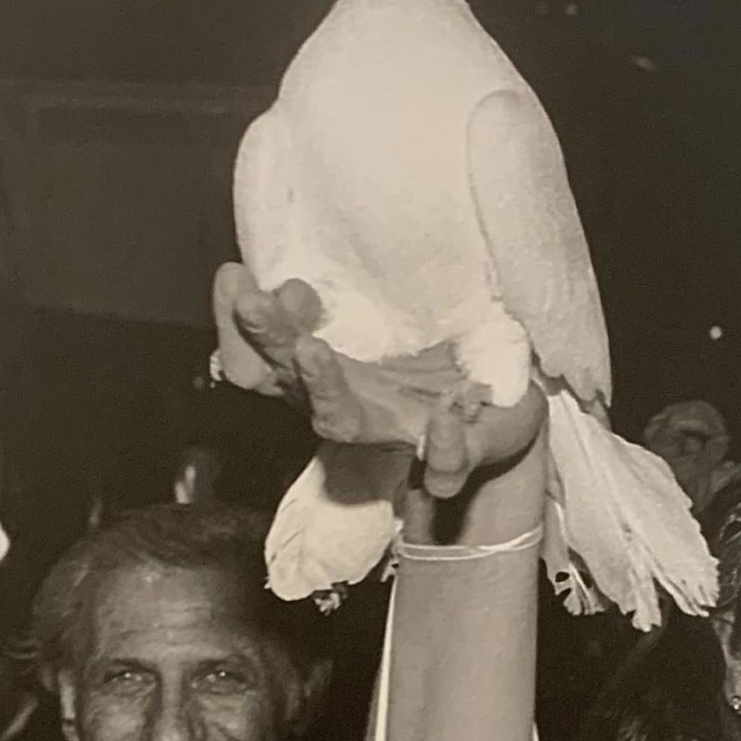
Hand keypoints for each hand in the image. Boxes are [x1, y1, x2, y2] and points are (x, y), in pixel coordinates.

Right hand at [211, 263, 545, 500]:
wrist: (507, 402)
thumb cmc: (441, 349)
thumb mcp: (397, 302)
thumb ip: (352, 286)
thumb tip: (299, 279)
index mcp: (322, 369)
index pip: (252, 352)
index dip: (234, 319)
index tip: (237, 275)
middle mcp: (344, 404)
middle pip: (279, 381)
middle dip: (260, 339)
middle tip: (250, 300)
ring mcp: (394, 433)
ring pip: (340, 424)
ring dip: (323, 388)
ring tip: (313, 350)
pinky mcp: (453, 459)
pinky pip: (444, 465)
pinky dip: (444, 439)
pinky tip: (449, 407)